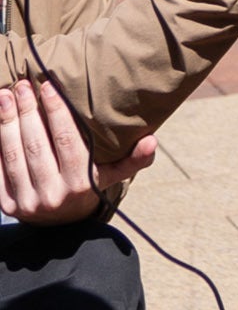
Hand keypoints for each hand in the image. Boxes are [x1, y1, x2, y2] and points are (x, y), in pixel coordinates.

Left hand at [0, 79, 147, 223]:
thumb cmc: (89, 186)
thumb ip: (135, 159)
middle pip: (36, 146)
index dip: (56, 112)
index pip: (66, 141)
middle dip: (27, 112)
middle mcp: (51, 195)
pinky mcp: (6, 204)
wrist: (59, 225)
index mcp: (80, 184)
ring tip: (6, 96)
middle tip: (23, 85)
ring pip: (13, 155)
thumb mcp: (114, 175)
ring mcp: (25, 201)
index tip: (49, 86)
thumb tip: (151, 140)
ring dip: (7, 123)